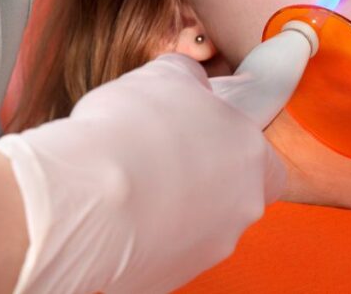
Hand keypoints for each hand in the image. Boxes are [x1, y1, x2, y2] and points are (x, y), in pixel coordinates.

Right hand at [0, 54, 286, 293]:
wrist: (88, 198)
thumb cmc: (131, 130)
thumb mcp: (164, 75)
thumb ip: (188, 77)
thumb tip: (190, 81)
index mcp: (253, 157)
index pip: (262, 156)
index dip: (228, 141)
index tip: (196, 133)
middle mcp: (242, 208)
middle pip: (232, 193)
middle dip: (199, 177)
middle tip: (157, 156)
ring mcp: (210, 248)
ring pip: (199, 225)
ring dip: (171, 207)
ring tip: (126, 183)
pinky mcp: (173, 277)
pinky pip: (164, 250)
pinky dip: (144, 235)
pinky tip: (114, 212)